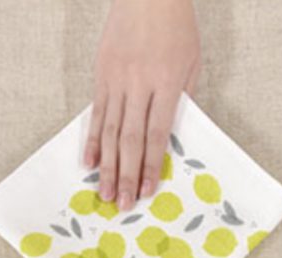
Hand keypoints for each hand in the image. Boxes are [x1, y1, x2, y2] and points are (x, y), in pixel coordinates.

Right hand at [85, 0, 199, 210]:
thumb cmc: (176, 27)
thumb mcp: (192, 63)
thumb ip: (184, 100)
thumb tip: (175, 137)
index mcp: (166, 83)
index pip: (157, 133)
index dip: (152, 165)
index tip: (148, 190)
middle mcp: (138, 84)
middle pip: (130, 139)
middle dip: (126, 175)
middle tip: (122, 205)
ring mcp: (116, 80)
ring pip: (110, 131)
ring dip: (107, 166)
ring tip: (104, 193)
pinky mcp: (101, 75)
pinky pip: (95, 113)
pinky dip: (92, 140)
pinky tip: (89, 162)